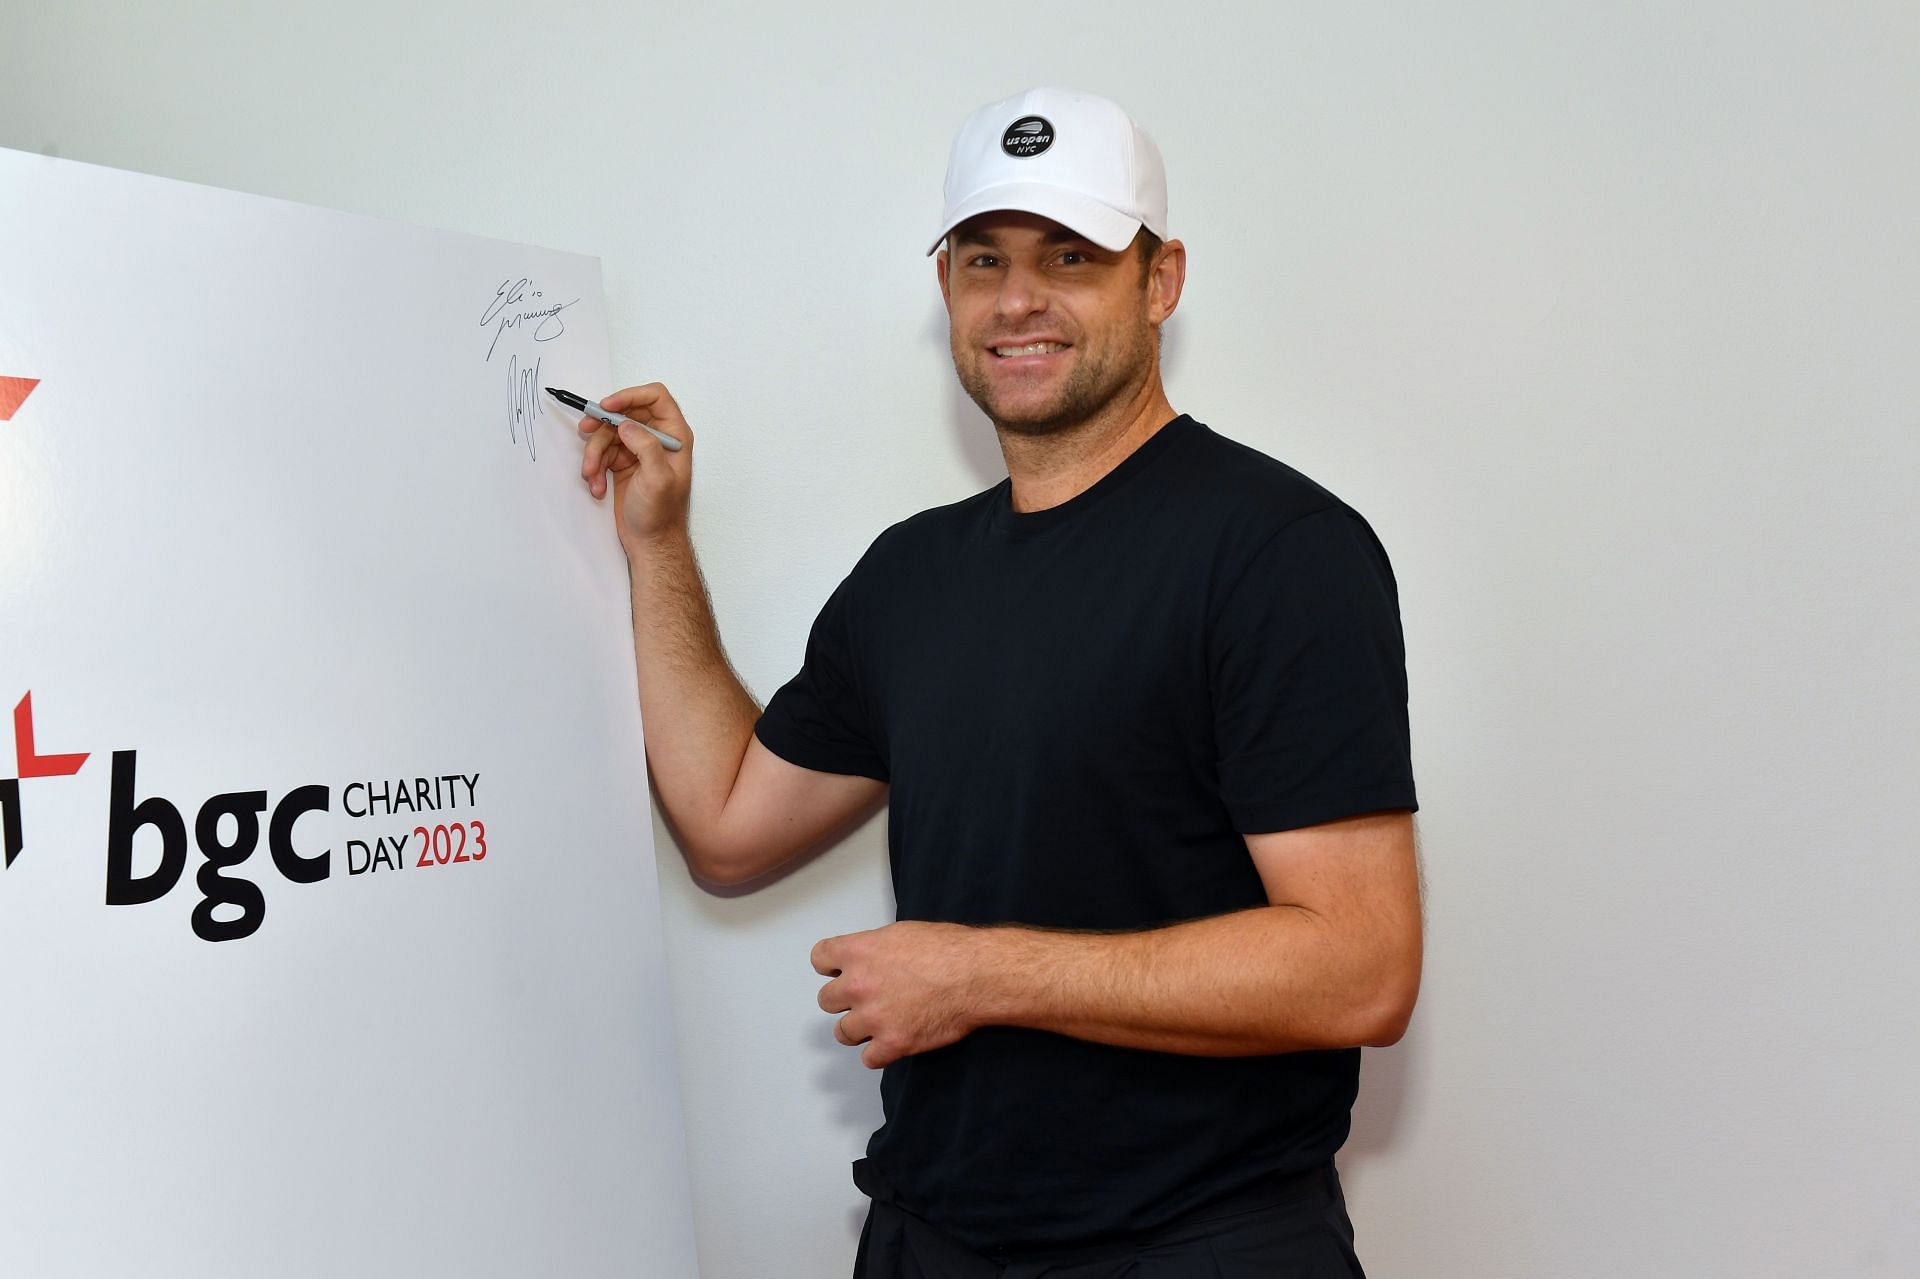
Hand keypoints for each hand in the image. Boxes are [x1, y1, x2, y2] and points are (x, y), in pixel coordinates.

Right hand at [578, 382, 693, 549]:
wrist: (651, 543)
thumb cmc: (661, 515)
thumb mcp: (657, 479)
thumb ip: (646, 446)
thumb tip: (626, 424)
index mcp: (674, 436)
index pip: (656, 397)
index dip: (631, 396)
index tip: (608, 406)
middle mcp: (657, 439)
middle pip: (625, 413)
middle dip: (603, 424)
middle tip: (585, 431)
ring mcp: (638, 451)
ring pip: (608, 435)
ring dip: (594, 453)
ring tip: (591, 475)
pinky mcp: (622, 463)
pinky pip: (602, 453)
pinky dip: (595, 468)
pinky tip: (597, 487)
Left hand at [812, 922, 989, 1068]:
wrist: (975, 976)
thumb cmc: (949, 949)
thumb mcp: (903, 933)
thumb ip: (876, 948)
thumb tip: (872, 959)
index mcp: (858, 952)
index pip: (819, 958)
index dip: (831, 967)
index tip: (840, 972)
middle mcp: (857, 985)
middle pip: (827, 1000)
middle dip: (846, 1000)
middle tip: (868, 999)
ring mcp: (872, 1017)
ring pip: (843, 1033)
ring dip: (859, 1029)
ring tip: (881, 1024)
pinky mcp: (891, 1044)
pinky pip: (869, 1059)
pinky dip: (880, 1054)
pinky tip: (894, 1042)